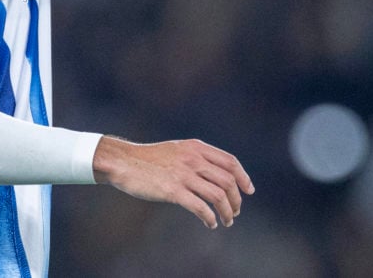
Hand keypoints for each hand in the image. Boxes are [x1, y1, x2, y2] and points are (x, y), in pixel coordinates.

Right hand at [93, 136, 254, 228]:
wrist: (124, 162)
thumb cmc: (148, 159)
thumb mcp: (176, 150)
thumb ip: (196, 157)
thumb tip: (217, 174)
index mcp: (195, 147)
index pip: (230, 162)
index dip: (243, 177)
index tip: (248, 191)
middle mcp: (193, 159)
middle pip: (227, 181)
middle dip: (236, 200)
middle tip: (234, 212)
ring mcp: (183, 174)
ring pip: (218, 196)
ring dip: (227, 212)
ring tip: (225, 221)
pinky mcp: (173, 190)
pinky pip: (200, 207)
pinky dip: (210, 218)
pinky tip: (210, 223)